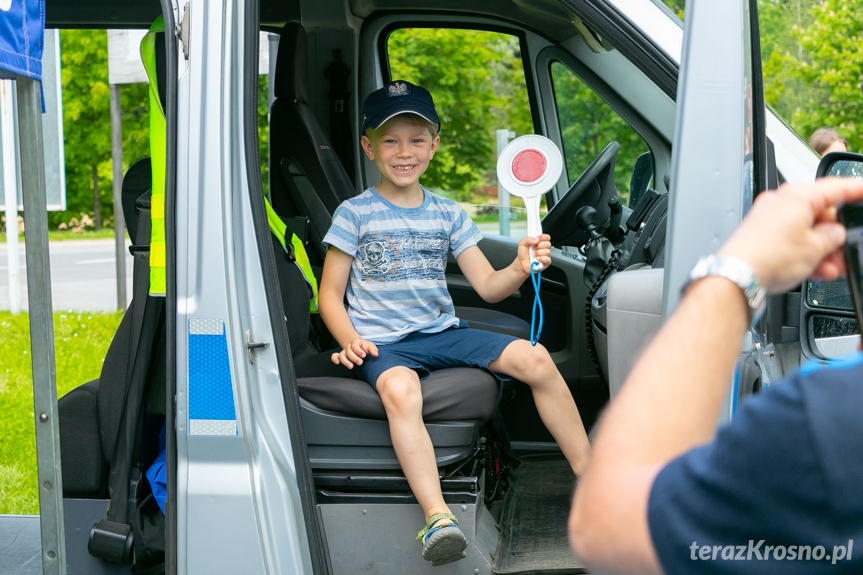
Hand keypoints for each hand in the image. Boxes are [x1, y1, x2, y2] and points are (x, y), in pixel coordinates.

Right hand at [331, 337, 378, 368]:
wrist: (357, 344)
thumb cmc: (364, 346)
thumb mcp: (370, 346)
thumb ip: (373, 349)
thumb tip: (376, 354)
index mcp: (356, 343)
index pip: (355, 346)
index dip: (359, 351)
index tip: (364, 355)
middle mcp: (349, 347)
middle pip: (349, 352)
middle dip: (354, 357)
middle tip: (360, 362)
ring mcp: (344, 351)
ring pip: (342, 355)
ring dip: (345, 361)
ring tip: (351, 366)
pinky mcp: (341, 356)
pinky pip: (335, 356)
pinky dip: (334, 358)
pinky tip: (337, 362)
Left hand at [517, 233, 551, 274]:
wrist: (521, 263)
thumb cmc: (523, 254)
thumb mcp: (522, 243)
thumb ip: (528, 239)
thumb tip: (536, 239)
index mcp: (539, 242)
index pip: (547, 237)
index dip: (543, 237)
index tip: (538, 238)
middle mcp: (544, 248)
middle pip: (548, 244)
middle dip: (540, 245)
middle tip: (534, 248)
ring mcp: (545, 255)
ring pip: (548, 251)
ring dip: (539, 253)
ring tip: (533, 255)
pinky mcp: (546, 263)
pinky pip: (547, 259)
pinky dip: (542, 259)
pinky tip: (537, 259)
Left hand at [718, 177, 862, 293]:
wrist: (737, 276)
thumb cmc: (768, 256)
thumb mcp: (815, 248)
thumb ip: (832, 237)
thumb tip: (834, 234)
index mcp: (796, 196)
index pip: (835, 188)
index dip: (856, 190)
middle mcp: (779, 203)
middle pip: (819, 214)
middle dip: (834, 236)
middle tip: (843, 251)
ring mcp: (768, 219)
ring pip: (805, 231)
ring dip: (821, 250)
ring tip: (831, 268)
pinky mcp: (760, 236)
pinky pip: (789, 241)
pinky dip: (803, 253)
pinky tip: (815, 270)